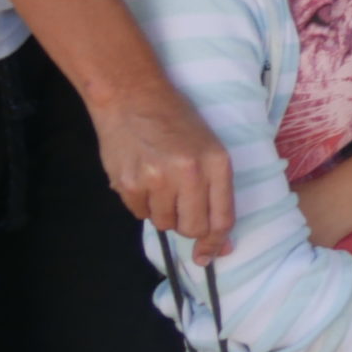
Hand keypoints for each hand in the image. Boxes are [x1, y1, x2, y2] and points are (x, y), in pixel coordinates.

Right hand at [95, 88, 235, 261]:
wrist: (132, 96)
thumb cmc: (175, 120)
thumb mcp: (208, 146)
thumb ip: (214, 189)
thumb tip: (219, 241)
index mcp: (216, 162)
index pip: (222, 218)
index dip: (217, 243)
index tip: (209, 255)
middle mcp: (190, 172)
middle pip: (192, 227)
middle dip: (187, 225)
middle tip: (179, 206)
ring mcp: (158, 179)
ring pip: (164, 222)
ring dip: (162, 211)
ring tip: (159, 181)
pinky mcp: (130, 183)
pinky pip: (139, 213)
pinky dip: (141, 203)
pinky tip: (141, 177)